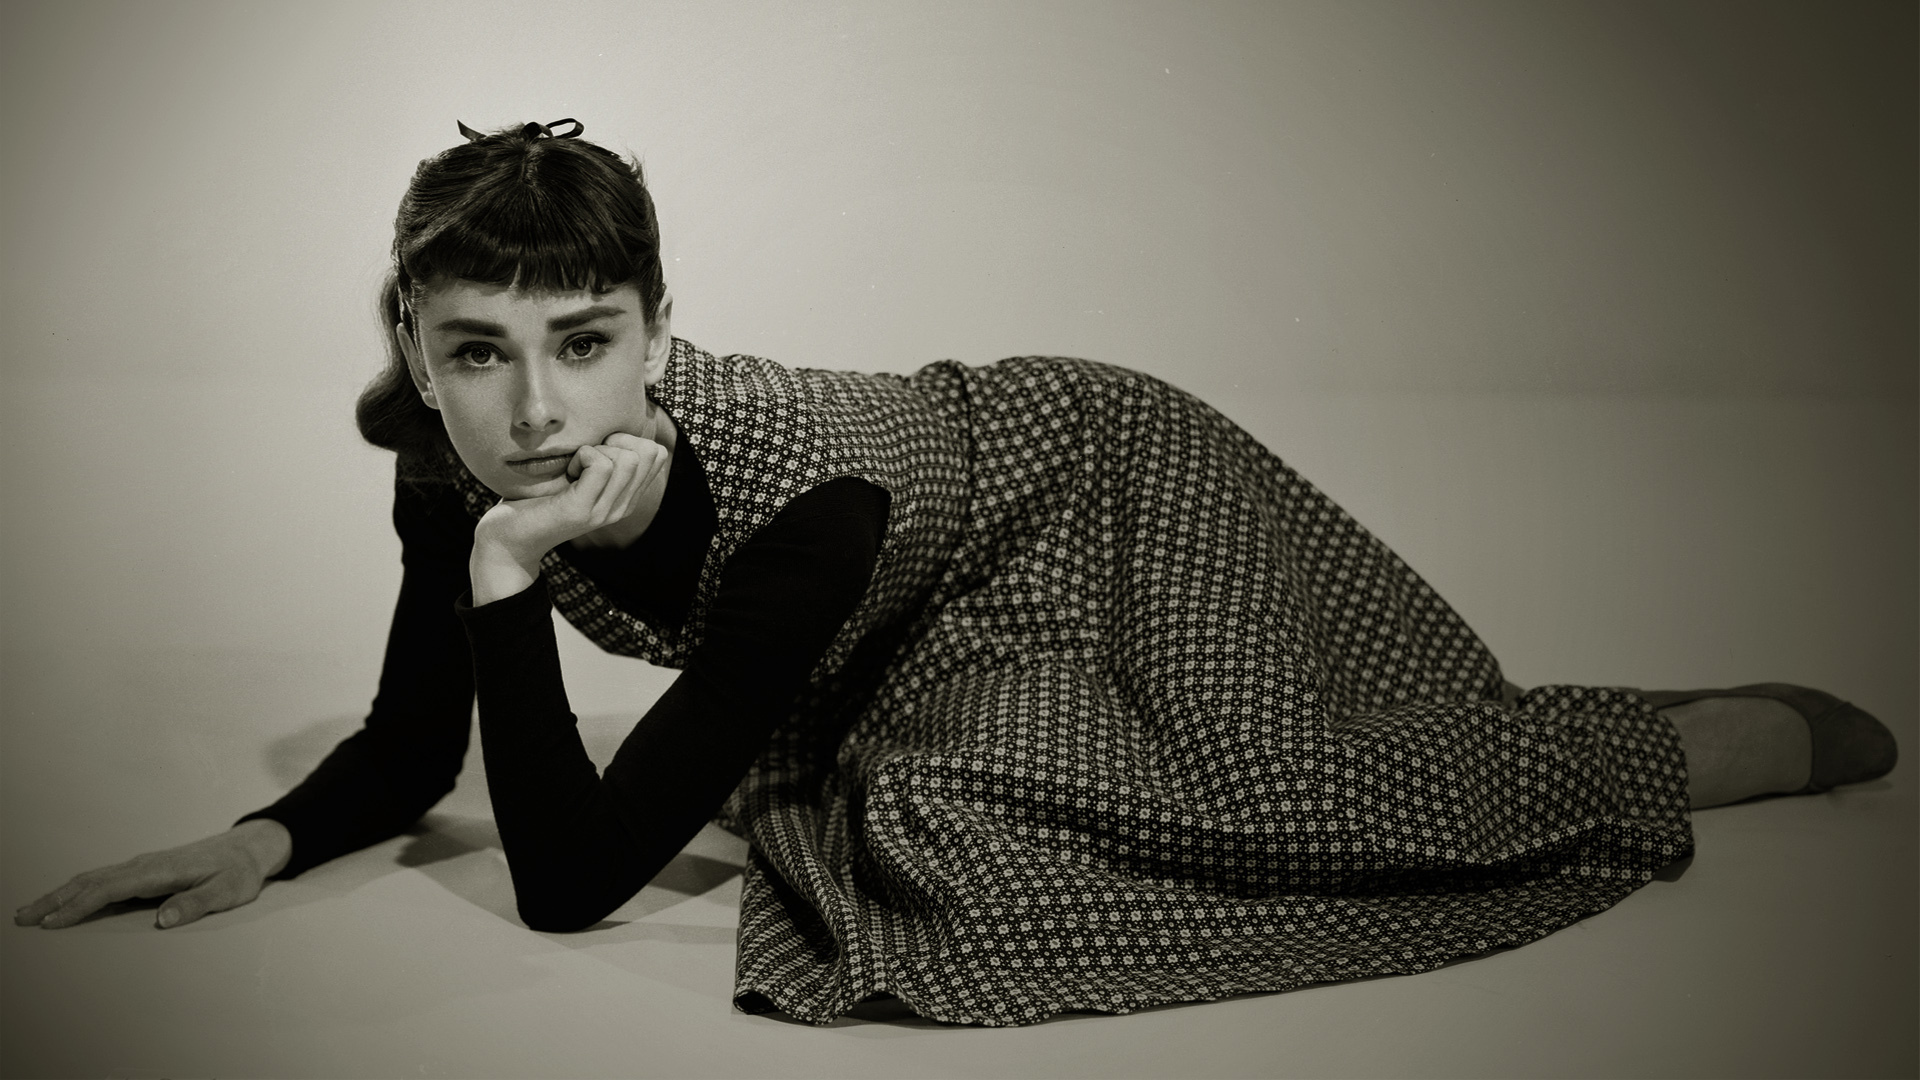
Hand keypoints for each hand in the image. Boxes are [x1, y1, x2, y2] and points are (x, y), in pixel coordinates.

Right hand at [13, 819, 291, 929]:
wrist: (250, 848)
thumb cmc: (239, 872)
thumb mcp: (227, 891)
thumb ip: (196, 904)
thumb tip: (162, 920)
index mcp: (160, 870)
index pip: (110, 889)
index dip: (79, 906)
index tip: (51, 923)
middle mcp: (145, 865)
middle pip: (90, 882)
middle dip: (54, 900)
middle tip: (21, 918)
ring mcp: (143, 866)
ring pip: (93, 879)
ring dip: (60, 895)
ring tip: (31, 912)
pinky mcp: (145, 871)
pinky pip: (104, 881)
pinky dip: (78, 891)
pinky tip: (66, 903)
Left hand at [470, 433, 668, 605]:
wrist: (508, 539)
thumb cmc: (537, 498)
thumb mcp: (578, 475)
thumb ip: (602, 459)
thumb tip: (615, 424)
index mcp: (625, 498)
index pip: (657, 454)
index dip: (629, 439)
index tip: (599, 450)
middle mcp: (621, 507)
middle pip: (648, 452)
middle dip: (615, 442)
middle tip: (584, 457)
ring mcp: (603, 511)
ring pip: (628, 459)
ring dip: (597, 450)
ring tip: (574, 466)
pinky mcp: (581, 510)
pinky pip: (601, 465)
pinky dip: (582, 456)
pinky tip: (567, 470)